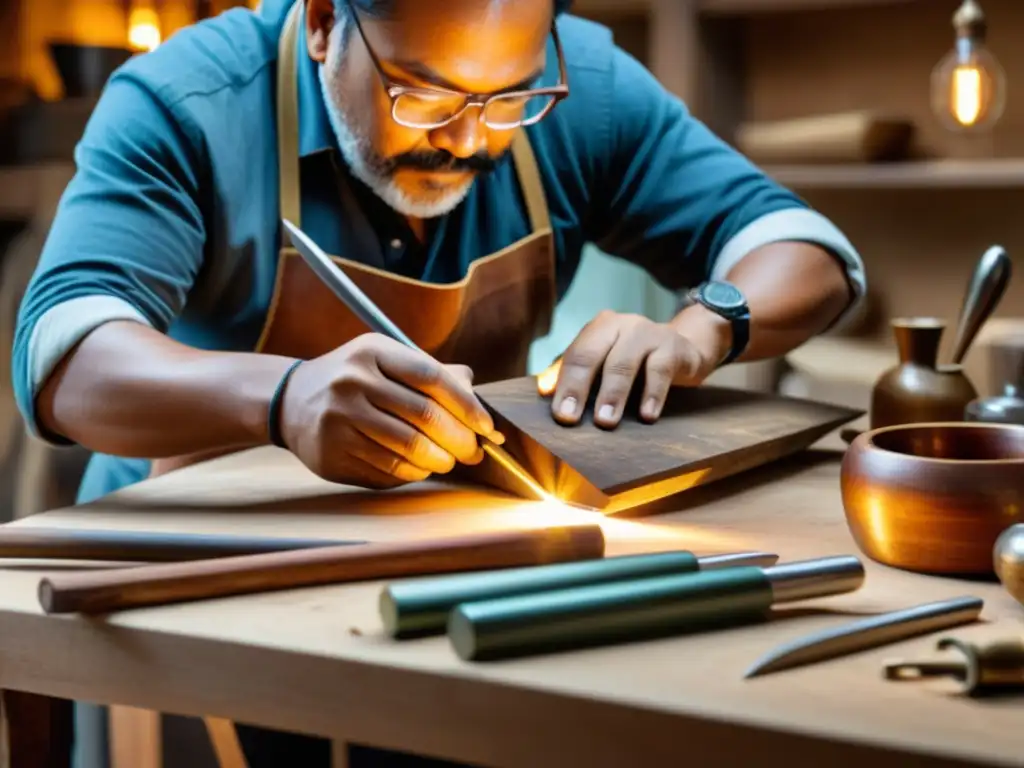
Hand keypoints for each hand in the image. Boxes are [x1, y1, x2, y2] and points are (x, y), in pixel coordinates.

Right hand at [278, 333, 502, 488]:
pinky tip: (418, 468)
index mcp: (372, 352)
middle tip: (473, 451)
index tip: (488, 427)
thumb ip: (430, 372)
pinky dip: (412, 473)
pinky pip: (386, 470)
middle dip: (459, 439)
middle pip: (424, 417)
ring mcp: (339, 420)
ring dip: (439, 460)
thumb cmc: (353, 379)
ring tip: (447, 461)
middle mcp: (352, 383)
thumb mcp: (385, 360)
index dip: (467, 405)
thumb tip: (475, 391)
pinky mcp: (331, 455)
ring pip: (408, 449)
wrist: (290, 401)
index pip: (433, 378)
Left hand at [546, 311, 721, 428]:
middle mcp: (621, 325)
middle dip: (579, 388)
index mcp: (599, 328)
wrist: (683, 349)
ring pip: (624, 362)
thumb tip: (544, 390)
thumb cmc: (635, 361)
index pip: (575, 355)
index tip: (559, 415)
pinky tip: (646, 415)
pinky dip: (652, 394)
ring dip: (613, 393)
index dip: (564, 384)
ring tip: (606, 421)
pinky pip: (660, 370)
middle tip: (570, 419)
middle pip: (593, 355)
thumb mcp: (605, 363)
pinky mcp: (673, 347)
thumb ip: (573, 373)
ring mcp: (648, 333)